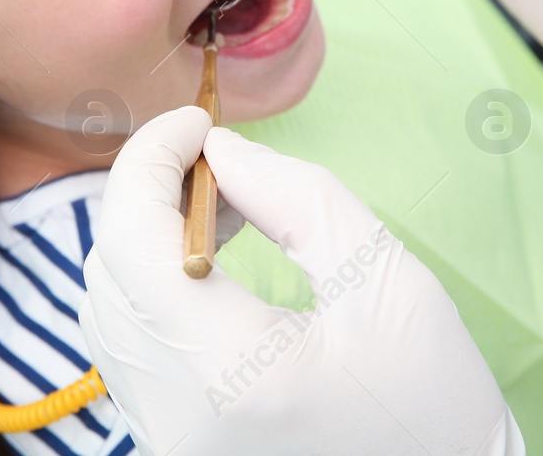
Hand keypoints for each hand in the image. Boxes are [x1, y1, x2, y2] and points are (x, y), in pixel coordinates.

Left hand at [79, 107, 523, 455]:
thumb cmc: (432, 401)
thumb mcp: (386, 279)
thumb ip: (298, 199)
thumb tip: (221, 150)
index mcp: (231, 374)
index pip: (132, 241)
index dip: (150, 160)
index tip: (198, 121)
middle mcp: (177, 418)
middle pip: (109, 273)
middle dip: (149, 194)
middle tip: (218, 159)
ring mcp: (167, 441)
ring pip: (110, 311)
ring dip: (148, 240)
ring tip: (223, 206)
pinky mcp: (172, 446)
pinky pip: (131, 351)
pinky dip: (154, 289)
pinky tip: (211, 261)